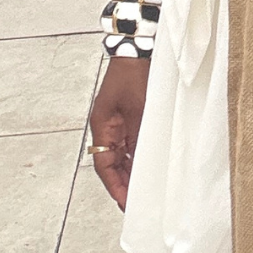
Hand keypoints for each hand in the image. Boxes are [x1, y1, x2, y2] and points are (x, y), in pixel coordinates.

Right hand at [90, 58, 149, 208]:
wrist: (139, 47)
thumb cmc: (134, 73)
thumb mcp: (140, 108)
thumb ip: (141, 137)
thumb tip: (143, 166)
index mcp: (102, 126)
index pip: (105, 166)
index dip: (115, 187)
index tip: (126, 204)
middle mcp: (107, 127)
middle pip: (112, 164)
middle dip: (123, 184)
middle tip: (137, 204)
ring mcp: (118, 122)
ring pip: (122, 155)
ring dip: (131, 171)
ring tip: (145, 190)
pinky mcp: (129, 116)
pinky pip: (131, 143)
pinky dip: (138, 156)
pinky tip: (150, 166)